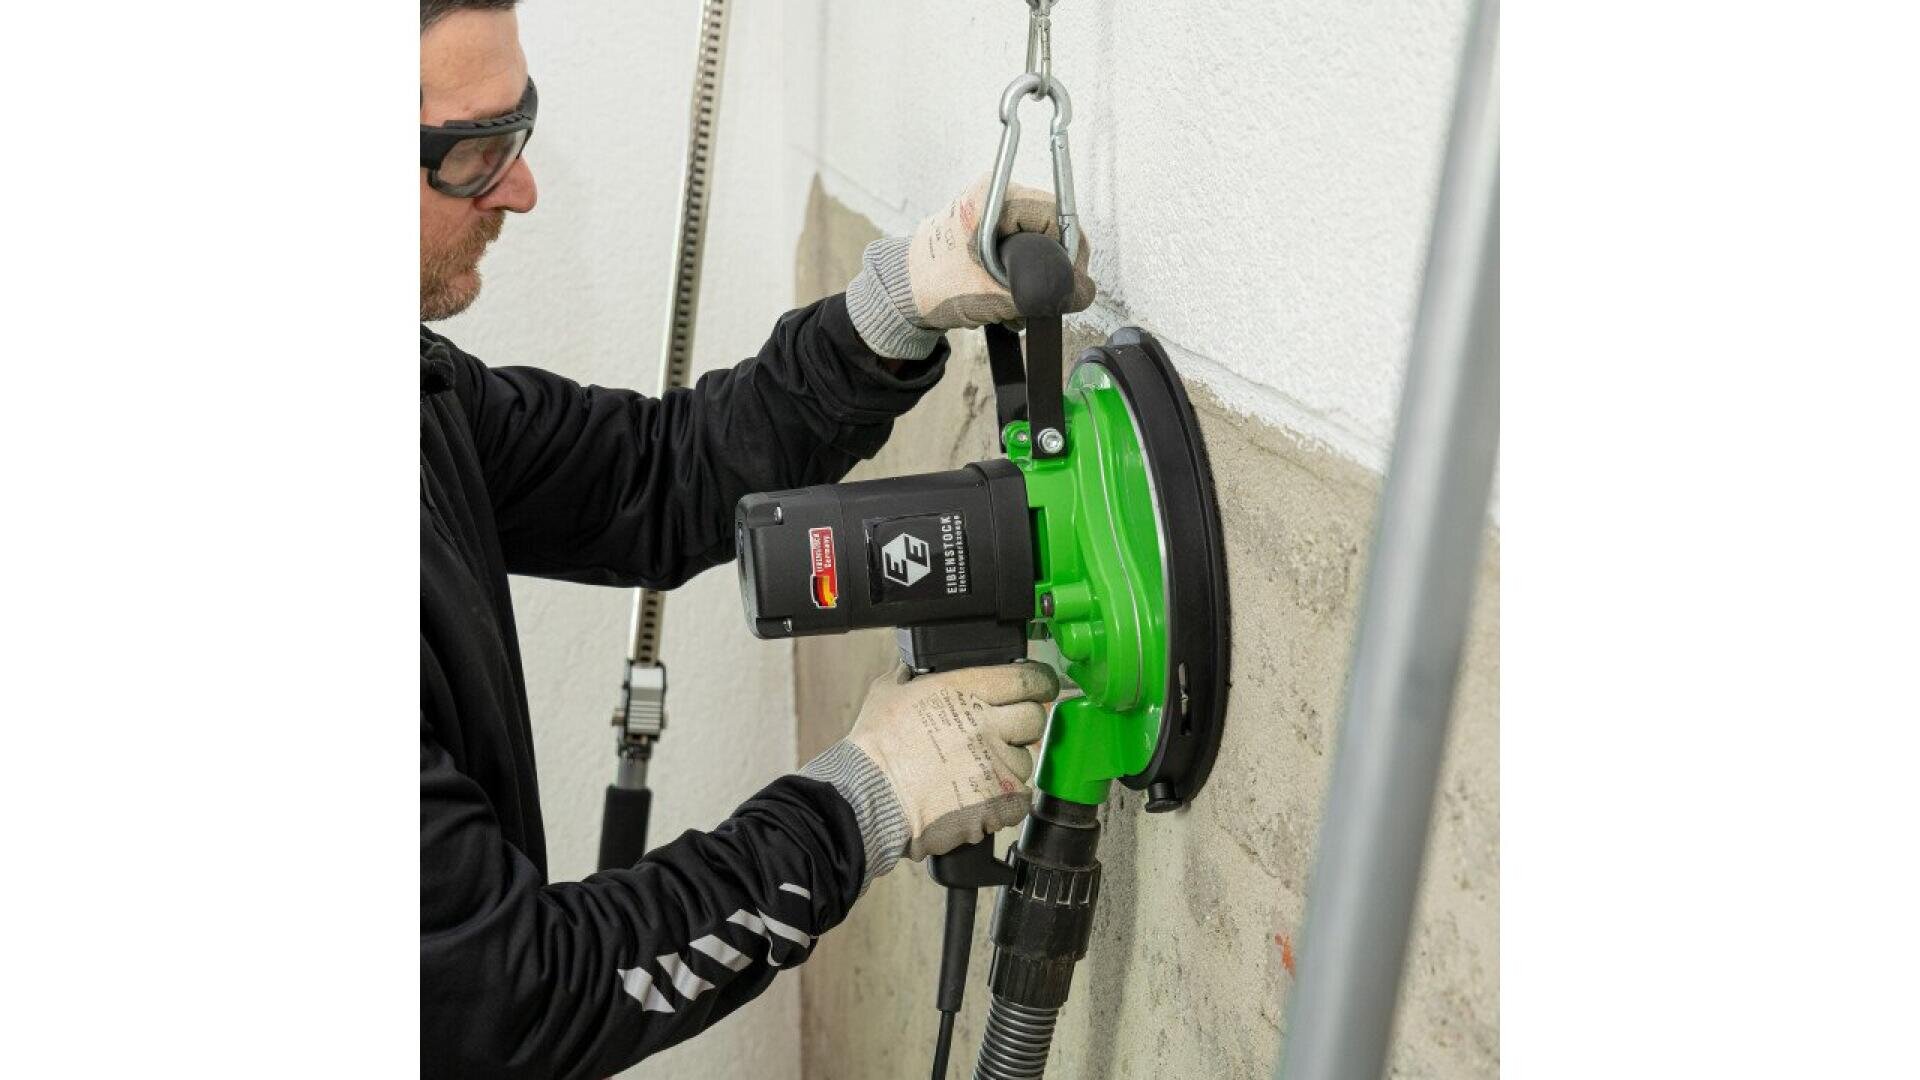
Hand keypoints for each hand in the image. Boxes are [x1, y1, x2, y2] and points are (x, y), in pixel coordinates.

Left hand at [844, 174, 1095, 359]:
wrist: (899, 295)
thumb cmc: (929, 285)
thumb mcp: (990, 294)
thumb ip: (1039, 295)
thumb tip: (1082, 293)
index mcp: (993, 197)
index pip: (1056, 215)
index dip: (1070, 252)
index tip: (1070, 280)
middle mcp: (994, 196)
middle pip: (1050, 230)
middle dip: (1049, 269)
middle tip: (1040, 297)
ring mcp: (992, 213)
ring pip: (1037, 243)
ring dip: (1033, 278)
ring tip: (1013, 302)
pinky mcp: (989, 231)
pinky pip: (1021, 249)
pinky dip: (1018, 277)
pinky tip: (1005, 300)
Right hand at [847, 661, 1058, 860]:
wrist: (867, 797)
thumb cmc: (874, 748)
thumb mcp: (888, 692)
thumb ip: (910, 675)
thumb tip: (913, 669)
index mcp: (964, 690)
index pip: (1026, 678)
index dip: (1038, 683)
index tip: (1039, 688)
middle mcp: (986, 724)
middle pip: (1034, 718)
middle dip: (1023, 725)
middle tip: (1004, 733)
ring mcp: (994, 764)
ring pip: (1025, 761)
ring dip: (1008, 766)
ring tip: (976, 772)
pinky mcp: (996, 802)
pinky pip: (1020, 799)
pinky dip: (1005, 802)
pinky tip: (980, 798)